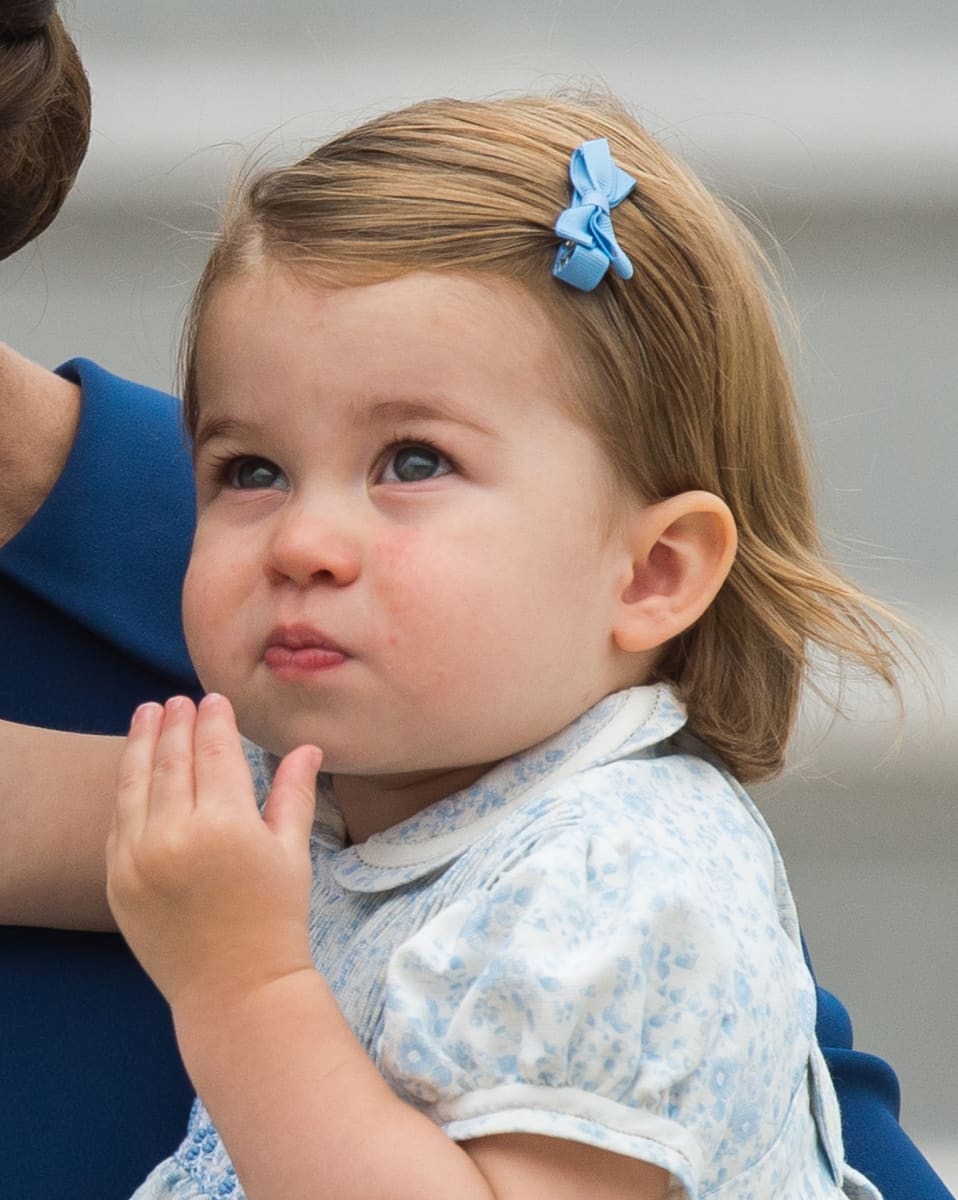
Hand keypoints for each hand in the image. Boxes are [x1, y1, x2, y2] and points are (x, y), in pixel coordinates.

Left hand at [106, 693, 322, 1019]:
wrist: (235, 990)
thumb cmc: (276, 919)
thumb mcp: (292, 853)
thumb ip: (294, 794)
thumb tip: (307, 747)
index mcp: (226, 824)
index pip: (215, 751)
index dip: (214, 720)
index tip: (214, 700)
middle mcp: (176, 835)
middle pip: (172, 760)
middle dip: (176, 724)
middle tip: (178, 700)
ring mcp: (139, 858)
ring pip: (136, 783)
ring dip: (141, 743)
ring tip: (147, 714)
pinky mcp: (118, 881)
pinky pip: (118, 822)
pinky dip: (127, 789)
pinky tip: (135, 770)